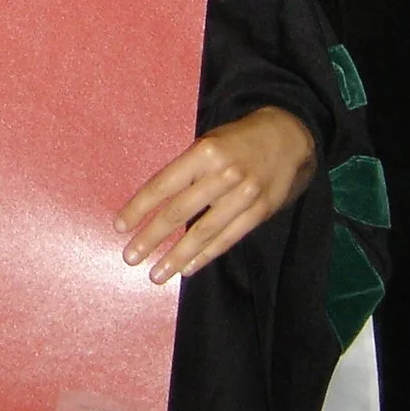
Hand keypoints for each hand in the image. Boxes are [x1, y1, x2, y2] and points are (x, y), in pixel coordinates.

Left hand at [117, 107, 316, 281]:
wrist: (289, 136)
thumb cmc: (238, 140)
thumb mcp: (209, 141)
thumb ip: (187, 170)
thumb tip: (156, 204)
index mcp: (204, 152)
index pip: (163, 184)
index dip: (140, 207)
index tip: (120, 226)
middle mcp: (222, 174)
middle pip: (179, 212)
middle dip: (151, 237)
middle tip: (130, 257)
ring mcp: (243, 195)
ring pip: (203, 232)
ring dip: (176, 256)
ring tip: (156, 274)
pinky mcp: (260, 211)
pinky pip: (228, 238)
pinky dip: (206, 255)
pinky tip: (188, 268)